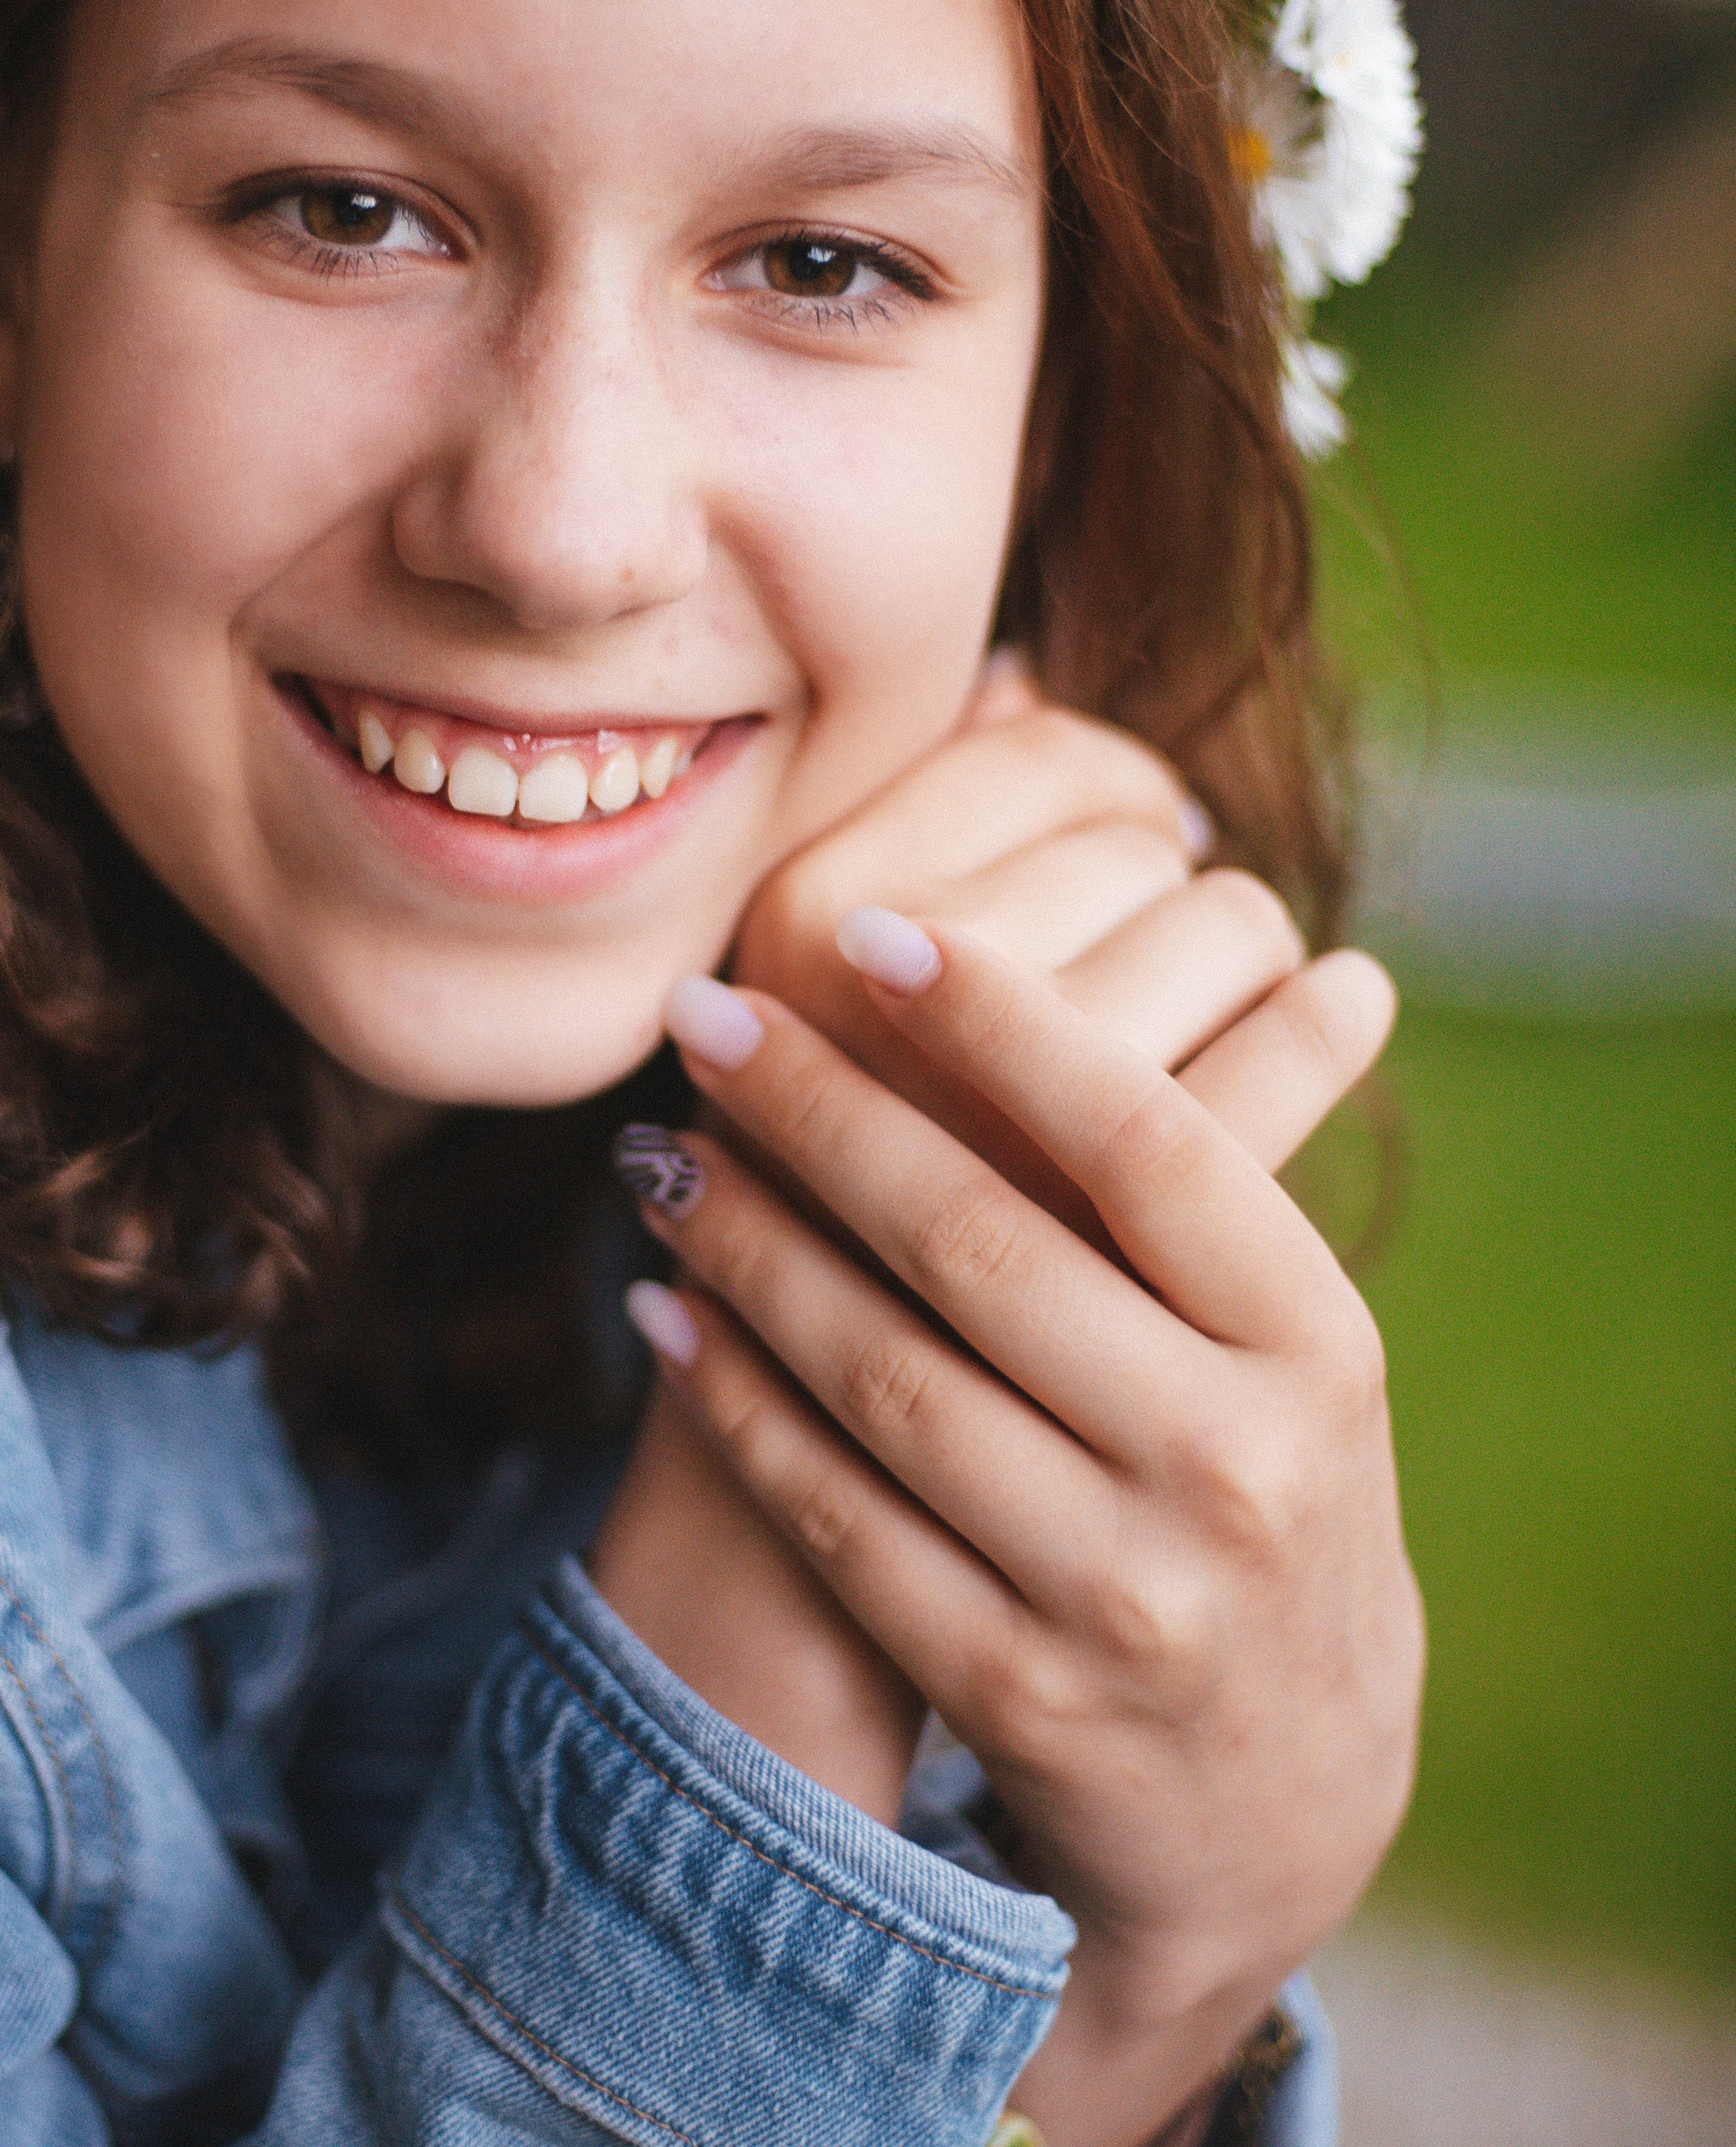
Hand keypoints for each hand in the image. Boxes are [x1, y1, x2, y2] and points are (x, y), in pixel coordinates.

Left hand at [597, 668, 1238, 1825]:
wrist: (1281, 1789)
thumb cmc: (1258, 1487)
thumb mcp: (1284, 1348)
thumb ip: (1191, 1182)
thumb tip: (1078, 907)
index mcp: (1315, 1344)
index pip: (1145, 1141)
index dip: (1000, 1020)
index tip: (867, 926)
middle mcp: (1234, 1466)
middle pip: (985, 1244)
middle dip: (818, 1111)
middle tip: (703, 1014)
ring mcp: (1123, 1593)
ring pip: (887, 1378)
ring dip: (747, 1248)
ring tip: (659, 1151)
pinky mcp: (1014, 1692)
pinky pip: (839, 1517)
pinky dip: (737, 1403)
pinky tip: (663, 1313)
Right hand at [734, 660, 1352, 1218]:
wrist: (800, 1471)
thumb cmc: (806, 1207)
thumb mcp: (812, 1009)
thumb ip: (907, 830)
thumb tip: (1017, 674)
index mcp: (800, 917)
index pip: (1031, 748)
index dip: (1100, 774)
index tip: (1116, 829)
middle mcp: (902, 1010)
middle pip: (1137, 841)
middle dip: (1167, 874)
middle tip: (1155, 929)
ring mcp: (1021, 1123)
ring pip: (1226, 928)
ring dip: (1239, 949)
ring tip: (1207, 992)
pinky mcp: (1129, 1239)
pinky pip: (1284, 1053)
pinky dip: (1333, 1013)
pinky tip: (1345, 1002)